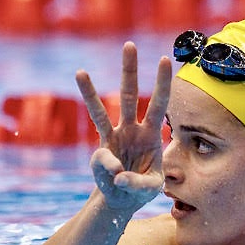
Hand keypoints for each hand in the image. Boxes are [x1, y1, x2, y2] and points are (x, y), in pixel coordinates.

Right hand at [76, 42, 171, 210]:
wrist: (122, 201)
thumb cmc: (141, 188)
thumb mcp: (151, 188)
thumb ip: (139, 183)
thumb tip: (118, 174)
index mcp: (152, 133)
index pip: (159, 103)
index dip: (162, 83)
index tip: (165, 59)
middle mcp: (131, 129)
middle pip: (129, 94)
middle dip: (130, 70)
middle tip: (129, 44)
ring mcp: (113, 138)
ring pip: (100, 111)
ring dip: (90, 92)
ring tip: (80, 72)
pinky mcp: (99, 153)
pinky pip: (100, 155)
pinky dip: (107, 166)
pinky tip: (116, 178)